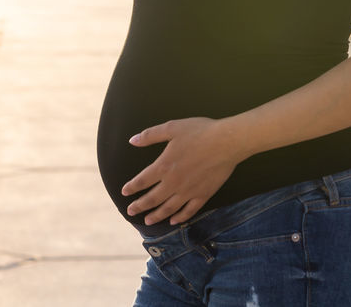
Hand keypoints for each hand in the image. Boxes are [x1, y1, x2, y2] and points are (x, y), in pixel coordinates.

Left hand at [121, 117, 242, 226]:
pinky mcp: (203, 195)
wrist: (226, 142)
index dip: (132, 187)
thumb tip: (132, 141)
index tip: (124, 192)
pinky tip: (173, 221)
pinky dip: (180, 217)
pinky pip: (189, 210)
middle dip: (139, 206)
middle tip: (130, 211)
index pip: (143, 181)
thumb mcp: (172, 128)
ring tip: (147, 221)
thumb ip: (150, 135)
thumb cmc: (199, 132)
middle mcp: (174, 182)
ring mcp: (189, 191)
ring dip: (156, 215)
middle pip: (152, 198)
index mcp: (164, 166)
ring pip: (168, 208)